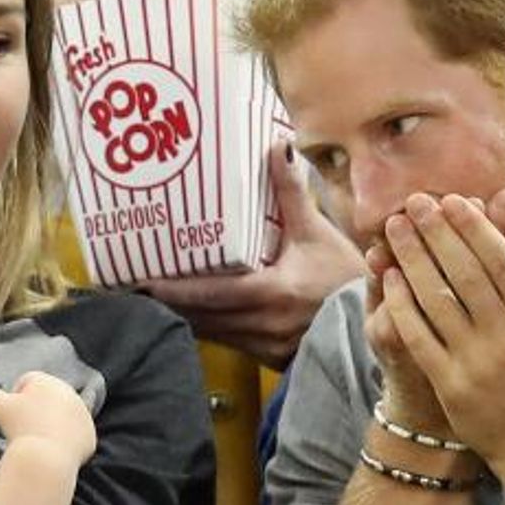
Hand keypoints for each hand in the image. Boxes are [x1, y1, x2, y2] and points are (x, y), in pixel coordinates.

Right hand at [0, 371, 95, 463]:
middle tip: (24, 429)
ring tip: (38, 441)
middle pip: (47, 399)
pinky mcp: (90, 434)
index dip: (16, 398)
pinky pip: (74, 436)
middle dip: (36, 410)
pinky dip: (65, 442)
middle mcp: (69, 392)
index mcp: (47, 380)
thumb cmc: (21, 427)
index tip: (13, 415)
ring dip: (51, 425)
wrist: (47, 457)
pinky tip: (53, 451)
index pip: (27, 382)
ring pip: (61, 417)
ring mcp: (83, 413)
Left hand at [143, 141, 364, 367]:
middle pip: (202, 319)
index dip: (175, 291)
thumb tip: (277, 147)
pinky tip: (188, 314)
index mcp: (274, 293)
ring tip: (151, 299)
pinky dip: (205, 327)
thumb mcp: (318, 233)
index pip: (213, 295)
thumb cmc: (345, 278)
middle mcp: (264, 325)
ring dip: (183, 317)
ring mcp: (264, 346)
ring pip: (211, 333)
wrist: (372, 321)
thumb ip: (292, 194)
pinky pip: (226, 341)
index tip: (143, 282)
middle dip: (167, 304)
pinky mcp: (267, 357)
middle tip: (131, 288)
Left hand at [380, 191, 504, 470]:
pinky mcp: (449, 384)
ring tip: (395, 229)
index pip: (501, 261)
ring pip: (436, 300)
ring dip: (412, 259)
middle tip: (414, 202)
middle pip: (464, 273)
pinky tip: (390, 277)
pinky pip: (419, 336)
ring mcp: (476, 362)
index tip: (452, 200)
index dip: (474, 228)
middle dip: (436, 232)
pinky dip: (402, 304)